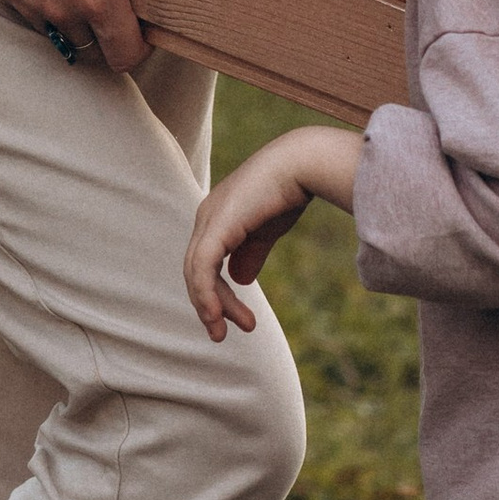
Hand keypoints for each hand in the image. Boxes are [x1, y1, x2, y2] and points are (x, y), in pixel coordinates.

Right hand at [0, 0, 249, 76]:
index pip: (125, 57)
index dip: (141, 47)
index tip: (145, 20)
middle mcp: (60, 12)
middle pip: (93, 49)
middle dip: (109, 35)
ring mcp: (27, 4)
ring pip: (59, 34)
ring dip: (76, 20)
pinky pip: (29, 13)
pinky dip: (44, 2)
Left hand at [185, 126, 365, 336]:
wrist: (302, 164)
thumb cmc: (290, 189)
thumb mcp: (266, 230)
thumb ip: (251, 253)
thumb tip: (239, 280)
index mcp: (216, 218)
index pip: (205, 265)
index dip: (217, 295)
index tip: (240, 320)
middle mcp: (205, 218)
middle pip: (196, 273)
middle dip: (211, 306)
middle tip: (223, 335)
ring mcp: (208, 221)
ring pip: (196, 275)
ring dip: (210, 307)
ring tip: (224, 332)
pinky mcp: (216, 227)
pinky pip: (203, 269)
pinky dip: (206, 295)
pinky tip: (216, 315)